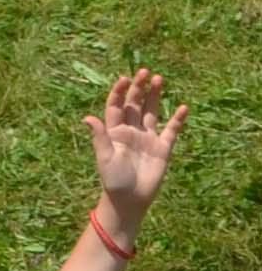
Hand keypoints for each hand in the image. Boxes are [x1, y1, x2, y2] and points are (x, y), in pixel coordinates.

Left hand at [88, 66, 184, 219]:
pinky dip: (177, 120)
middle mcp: (131, 131)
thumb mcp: (104, 157)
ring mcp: (148, 138)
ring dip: (155, 96)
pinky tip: (183, 107)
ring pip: (151, 112)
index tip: (124, 78)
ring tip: (159, 79)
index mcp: (114, 132)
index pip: (116, 107)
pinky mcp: (162, 147)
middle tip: (144, 71)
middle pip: (134, 105)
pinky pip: (171, 130)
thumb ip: (99, 137)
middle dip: (138, 88)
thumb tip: (87, 118)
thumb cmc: (113, 179)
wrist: (130, 199)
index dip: (119, 92)